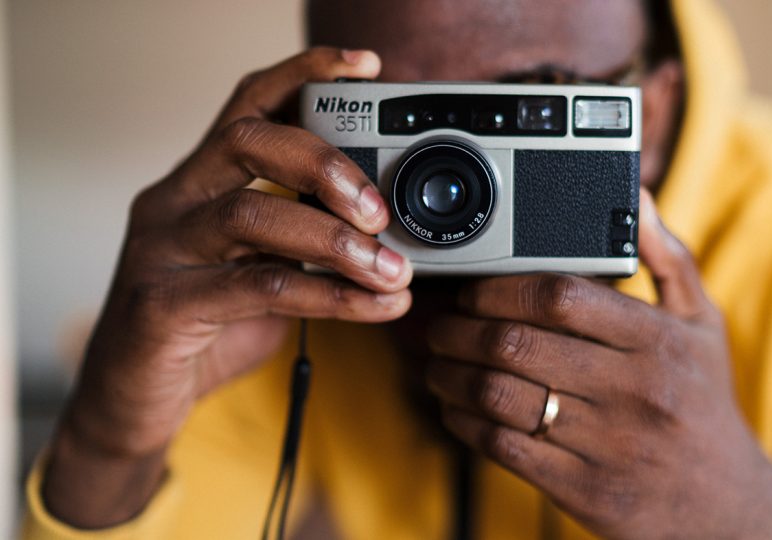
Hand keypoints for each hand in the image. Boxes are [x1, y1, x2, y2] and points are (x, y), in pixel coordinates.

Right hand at [44, 47, 412, 527]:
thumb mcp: (258, 270)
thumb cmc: (203, 328)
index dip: (303, 74)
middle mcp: (172, 202)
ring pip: (252, 214)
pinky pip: (258, 288)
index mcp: (197, 183)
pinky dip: (329, 295)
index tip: (364, 67)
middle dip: (327, 165)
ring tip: (393, 270)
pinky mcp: (162, 305)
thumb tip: (382, 231)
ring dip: (337, 241)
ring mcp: (160, 250)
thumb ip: (299, 241)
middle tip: (381, 211)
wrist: (135, 403)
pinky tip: (374, 308)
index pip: (247, 106)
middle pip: (247, 140)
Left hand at [426, 191, 771, 539]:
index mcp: (656, 340)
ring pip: (499, 395)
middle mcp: (632, 390)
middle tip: (439, 325)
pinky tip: (454, 406)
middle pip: (516, 344)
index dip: (498, 288)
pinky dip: (463, 421)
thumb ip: (668, 258)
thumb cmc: (703, 403)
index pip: (559, 296)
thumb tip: (635, 196)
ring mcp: (606, 443)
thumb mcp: (702, 325)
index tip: (471, 290)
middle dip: (458, 330)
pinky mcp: (582, 488)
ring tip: (435, 363)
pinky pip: (502, 446)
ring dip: (449, 375)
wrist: (725, 504)